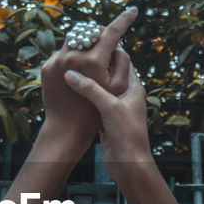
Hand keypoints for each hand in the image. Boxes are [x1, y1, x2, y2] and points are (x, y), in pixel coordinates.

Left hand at [38, 6, 137, 148]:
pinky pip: (63, 52)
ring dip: (86, 43)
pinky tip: (78, 73)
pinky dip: (73, 56)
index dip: (125, 19)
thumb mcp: (118, 88)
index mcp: (93, 60)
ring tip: (93, 59)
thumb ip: (122, 61)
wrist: (66, 128)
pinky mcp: (47, 66)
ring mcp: (57, 59)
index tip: (133, 10)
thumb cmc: (97, 110)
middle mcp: (73, 55)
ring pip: (75, 37)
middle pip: (91, 30)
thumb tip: (117, 43)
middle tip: (110, 47)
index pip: (113, 31)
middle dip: (103, 34)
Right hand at [62, 44, 152, 172]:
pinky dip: (84, 95)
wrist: (129, 164)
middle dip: (95, 62)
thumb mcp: (109, 107)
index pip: (122, 60)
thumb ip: (90, 88)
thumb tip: (69, 72)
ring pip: (100, 87)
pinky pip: (94, 102)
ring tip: (71, 67)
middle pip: (110, 71)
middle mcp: (126, 95)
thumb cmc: (126, 134)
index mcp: (134, 88)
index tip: (92, 39)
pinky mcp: (107, 120)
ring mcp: (116, 108)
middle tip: (77, 51)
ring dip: (88, 79)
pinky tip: (70, 91)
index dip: (109, 48)